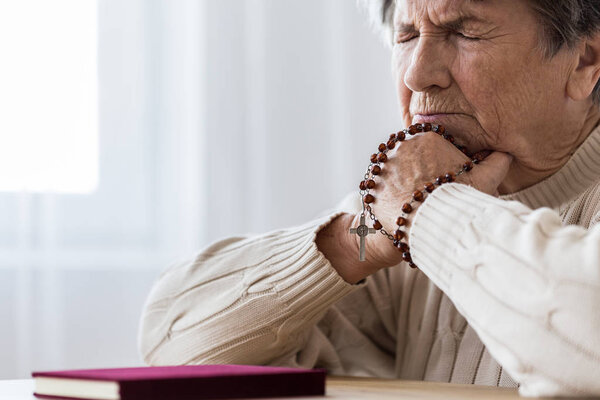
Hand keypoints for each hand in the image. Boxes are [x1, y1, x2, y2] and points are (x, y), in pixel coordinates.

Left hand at [350, 131, 511, 272]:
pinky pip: (384, 186)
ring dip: (407, 183)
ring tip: (419, 203)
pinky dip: (392, 195)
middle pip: (416, 157)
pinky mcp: (371, 183)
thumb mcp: (484, 180)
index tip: (446, 181)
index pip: (437, 146)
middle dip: (425, 173)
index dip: (445, 165)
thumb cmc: (454, 203)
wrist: (423, 229)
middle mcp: (401, 146)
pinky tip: (403, 207)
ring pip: (399, 171)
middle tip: (433, 194)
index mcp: (428, 138)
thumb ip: (497, 162)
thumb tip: (505, 153)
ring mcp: (383, 164)